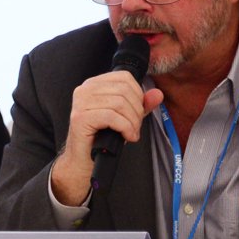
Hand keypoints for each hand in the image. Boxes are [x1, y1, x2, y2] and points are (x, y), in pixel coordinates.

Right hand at [50, 72, 162, 204]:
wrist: (83, 160)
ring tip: (132, 133)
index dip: (138, 94)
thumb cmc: (101, 138)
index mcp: (94, 84)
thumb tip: (157, 94)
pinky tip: (127, 137)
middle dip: (136, 111)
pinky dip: (125, 128)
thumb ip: (141, 104)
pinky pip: (112, 117)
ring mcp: (80, 103)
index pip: (125, 77)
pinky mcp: (80, 118)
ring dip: (132, 121)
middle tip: (136, 127)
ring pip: (119, 103)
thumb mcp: (125, 117)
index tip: (138, 112)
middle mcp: (85, 89)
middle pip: (124, 90)